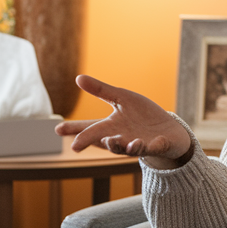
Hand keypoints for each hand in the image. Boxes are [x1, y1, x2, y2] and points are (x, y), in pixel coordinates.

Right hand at [55, 75, 192, 169]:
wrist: (168, 129)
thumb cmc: (142, 115)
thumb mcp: (122, 98)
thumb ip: (101, 91)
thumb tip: (77, 78)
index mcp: (112, 126)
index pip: (90, 128)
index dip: (74, 129)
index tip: (57, 129)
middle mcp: (123, 138)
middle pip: (104, 141)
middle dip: (90, 142)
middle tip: (75, 145)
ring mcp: (139, 144)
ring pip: (127, 149)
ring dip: (121, 146)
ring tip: (113, 140)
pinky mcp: (157, 145)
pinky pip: (153, 147)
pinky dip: (150, 145)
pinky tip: (146, 141)